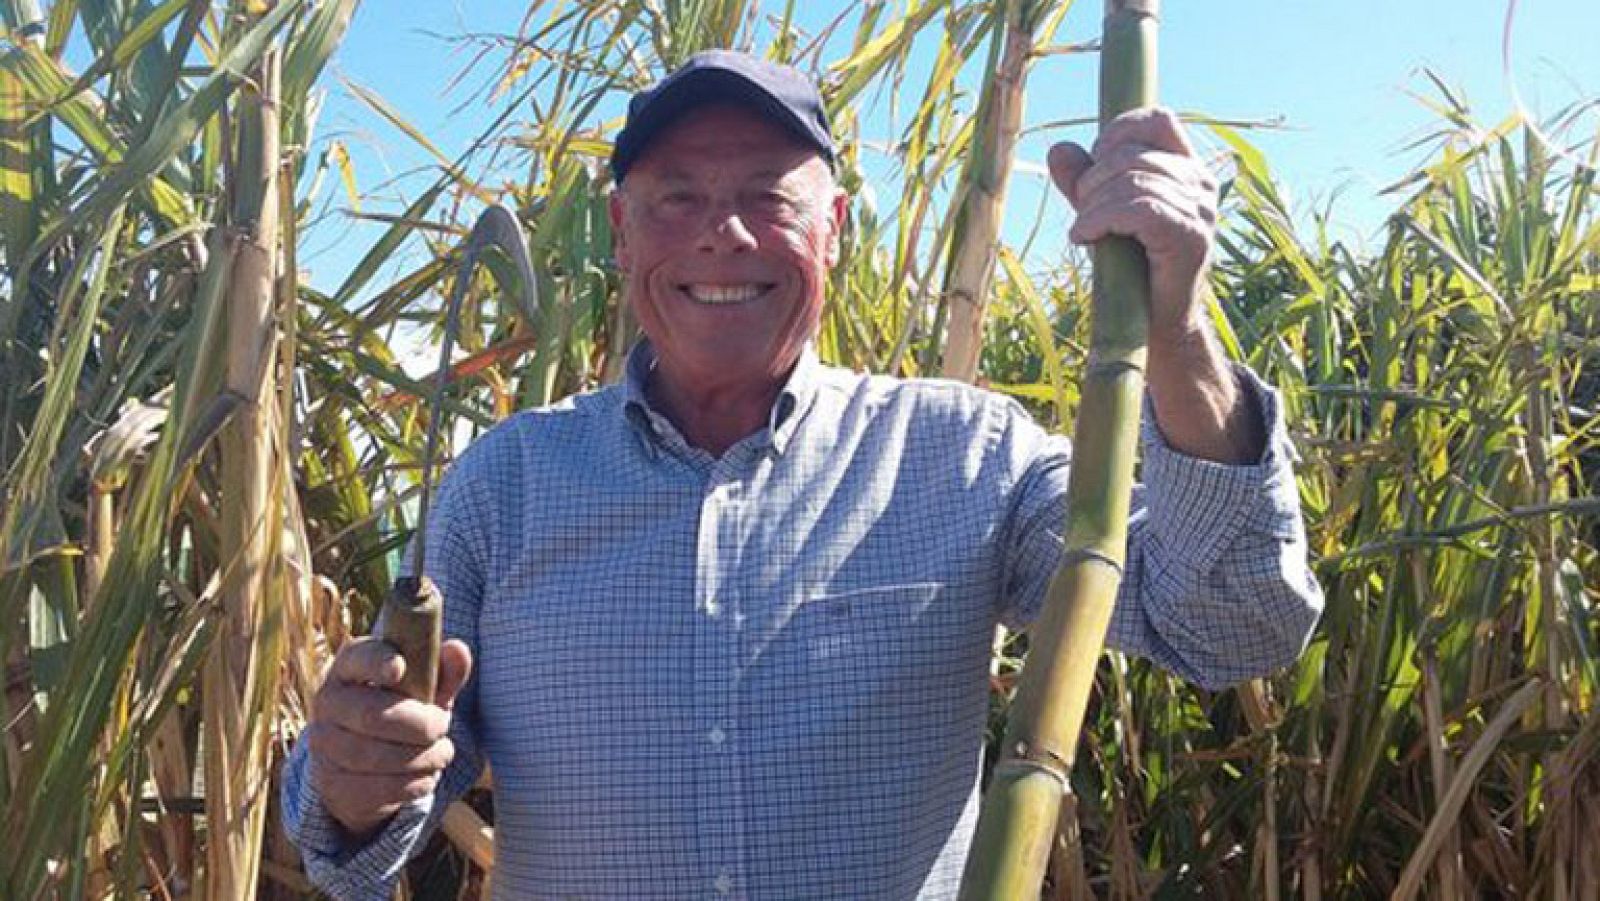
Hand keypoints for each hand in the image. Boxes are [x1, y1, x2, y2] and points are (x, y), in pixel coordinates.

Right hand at [306, 636, 472, 839]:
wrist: (366, 765)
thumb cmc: (403, 712)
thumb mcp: (425, 691)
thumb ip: (443, 672)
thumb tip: (458, 650)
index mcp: (350, 667)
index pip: (357, 657)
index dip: (376, 662)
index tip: (400, 668)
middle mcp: (328, 701)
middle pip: (371, 714)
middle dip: (420, 724)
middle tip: (444, 726)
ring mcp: (323, 743)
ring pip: (374, 756)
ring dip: (421, 757)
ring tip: (441, 754)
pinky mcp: (329, 782)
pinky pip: (374, 788)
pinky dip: (411, 784)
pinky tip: (426, 776)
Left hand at [1047, 107, 1217, 337]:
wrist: (1153, 326)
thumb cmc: (1130, 269)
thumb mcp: (1101, 215)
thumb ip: (1083, 181)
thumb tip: (1058, 149)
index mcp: (1187, 169)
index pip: (1159, 119)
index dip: (1118, 132)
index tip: (1093, 165)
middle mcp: (1201, 184)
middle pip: (1134, 155)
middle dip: (1093, 181)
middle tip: (1081, 214)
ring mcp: (1200, 211)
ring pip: (1133, 182)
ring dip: (1093, 206)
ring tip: (1083, 232)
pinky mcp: (1189, 238)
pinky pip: (1139, 210)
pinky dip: (1101, 220)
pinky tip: (1084, 238)